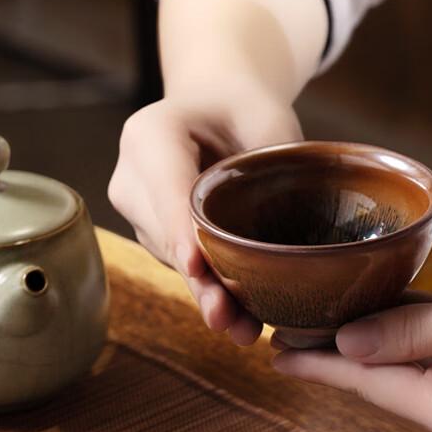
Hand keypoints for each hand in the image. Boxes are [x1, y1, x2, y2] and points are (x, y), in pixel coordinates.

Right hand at [109, 92, 301, 344]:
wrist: (219, 103)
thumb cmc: (245, 106)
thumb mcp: (267, 118)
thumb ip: (275, 164)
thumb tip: (298, 230)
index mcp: (151, 133)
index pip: (165, 187)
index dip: (180, 229)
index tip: (196, 265)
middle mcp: (133, 173)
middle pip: (163, 232)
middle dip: (198, 278)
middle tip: (227, 317)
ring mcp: (139, 206)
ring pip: (170, 256)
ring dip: (205, 291)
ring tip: (244, 327)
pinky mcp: (154, 231)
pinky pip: (180, 260)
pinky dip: (209, 285)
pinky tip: (239, 316)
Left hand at [273, 269, 431, 431]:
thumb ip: (408, 332)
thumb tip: (349, 344)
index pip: (368, 383)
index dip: (320, 363)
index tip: (275, 353)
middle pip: (391, 381)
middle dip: (346, 351)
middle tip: (299, 327)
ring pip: (421, 372)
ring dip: (384, 344)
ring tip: (339, 321)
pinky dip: (423, 342)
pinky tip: (403, 318)